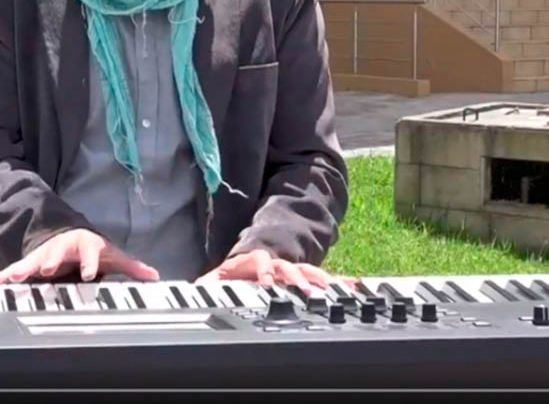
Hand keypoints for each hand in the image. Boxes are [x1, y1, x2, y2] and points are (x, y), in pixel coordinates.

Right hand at [0, 228, 160, 284]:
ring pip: (33, 261)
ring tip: (14, 278)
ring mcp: (45, 255)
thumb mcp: (113, 255)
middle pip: (56, 254)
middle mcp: (62, 248)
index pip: (89, 254)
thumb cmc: (92, 248)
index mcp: (84, 245)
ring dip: (24, 269)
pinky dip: (4, 277)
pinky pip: (15, 270)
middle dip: (51, 261)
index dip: (90, 263)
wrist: (71, 236)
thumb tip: (156, 276)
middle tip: (46, 270)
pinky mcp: (32, 263)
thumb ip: (132, 267)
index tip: (90, 274)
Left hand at [196, 249, 353, 293]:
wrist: (258, 256)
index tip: (267, 284)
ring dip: (320, 282)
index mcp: (255, 261)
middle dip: (298, 279)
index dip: (264, 272)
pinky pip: (324, 280)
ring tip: (332, 292)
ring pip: (309, 273)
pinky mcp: (306, 279)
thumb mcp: (220, 277)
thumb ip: (209, 283)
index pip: (260, 262)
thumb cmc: (238, 272)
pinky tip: (356, 286)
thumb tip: (193, 291)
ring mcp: (293, 270)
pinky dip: (339, 283)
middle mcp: (277, 264)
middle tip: (307, 292)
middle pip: (290, 268)